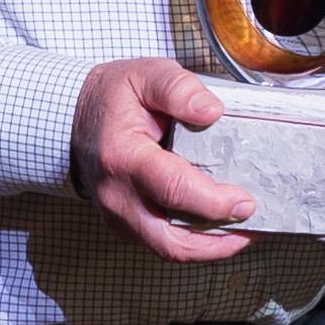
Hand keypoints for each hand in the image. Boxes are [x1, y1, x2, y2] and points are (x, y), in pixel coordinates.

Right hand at [70, 57, 255, 262]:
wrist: (72, 118)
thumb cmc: (113, 97)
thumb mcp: (145, 75)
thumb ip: (178, 88)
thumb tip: (212, 111)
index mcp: (123, 156)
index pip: (172, 189)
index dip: (213, 203)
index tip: (245, 202)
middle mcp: (116, 195)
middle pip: (169, 240)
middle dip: (216, 243)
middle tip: (251, 228)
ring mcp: (118, 214)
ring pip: (167, 249)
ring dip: (208, 248)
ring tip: (243, 232)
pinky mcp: (124, 224)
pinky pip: (161, 243)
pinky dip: (193, 242)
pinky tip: (218, 226)